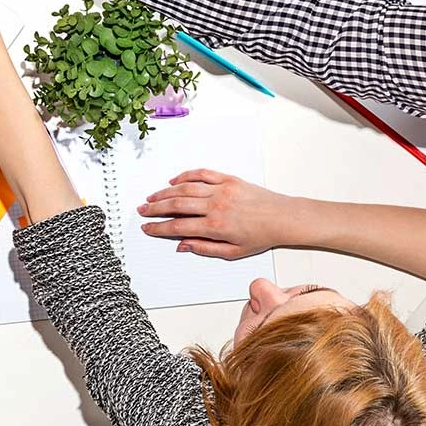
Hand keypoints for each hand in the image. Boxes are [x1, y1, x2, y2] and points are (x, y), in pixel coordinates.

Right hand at [137, 169, 297, 257]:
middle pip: (176, 205)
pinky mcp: (228, 179)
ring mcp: (221, 189)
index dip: (159, 228)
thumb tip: (182, 245)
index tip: (147, 227)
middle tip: (143, 210)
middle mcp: (216, 205)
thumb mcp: (233, 252)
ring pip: (185, 188)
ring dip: (165, 192)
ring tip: (152, 197)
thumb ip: (204, 248)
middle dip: (155, 208)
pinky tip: (174, 181)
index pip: (178, 226)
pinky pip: (201, 174)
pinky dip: (185, 176)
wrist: (283, 218)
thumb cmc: (261, 236)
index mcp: (215, 226)